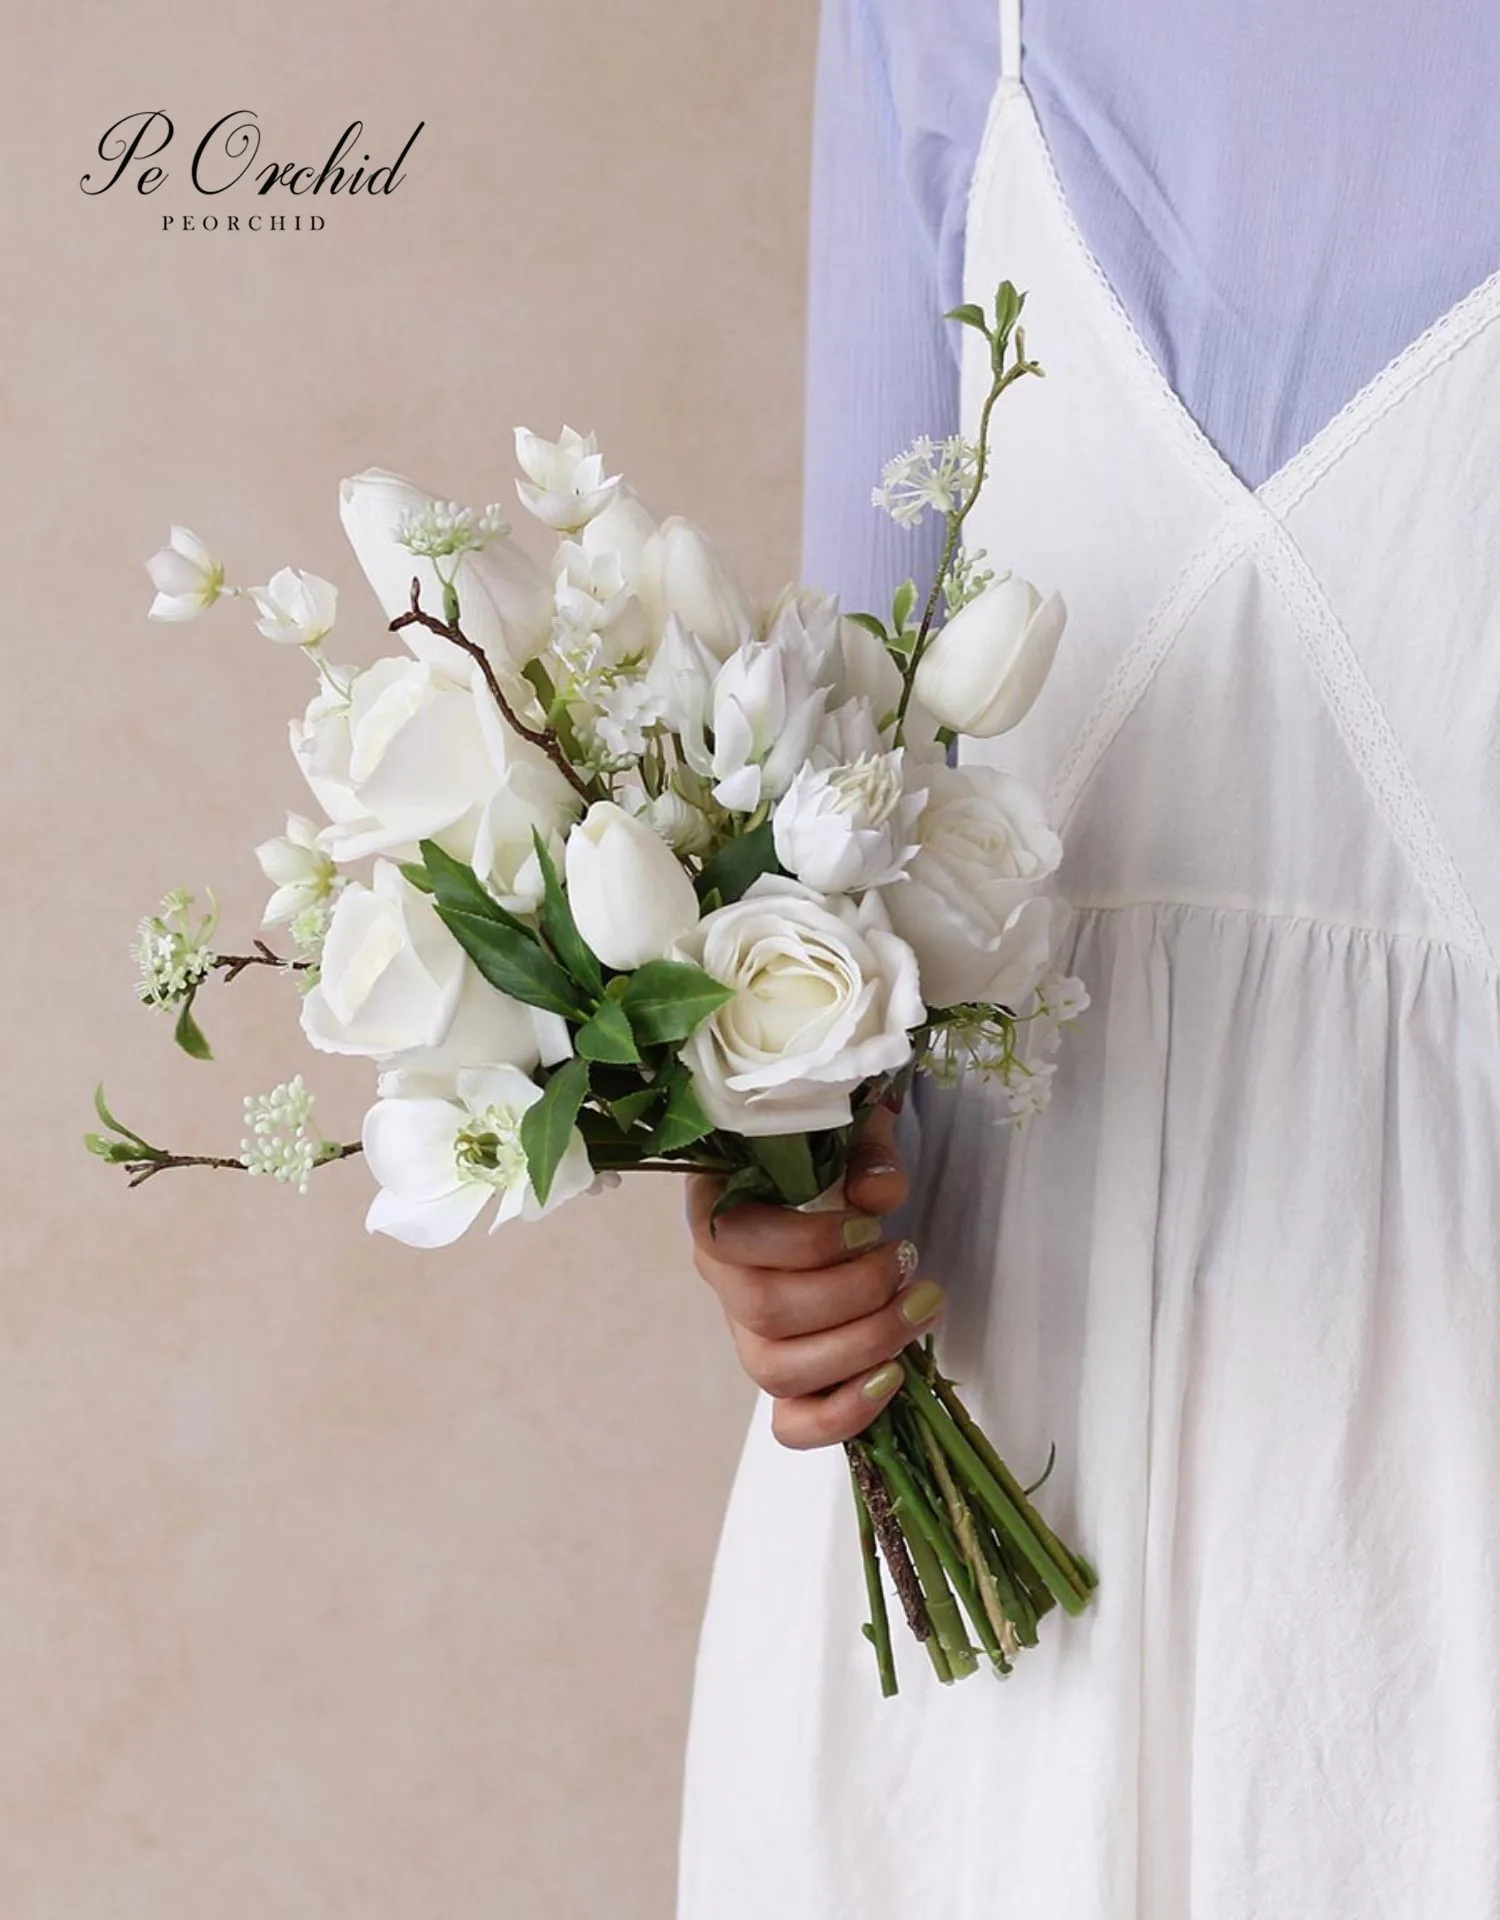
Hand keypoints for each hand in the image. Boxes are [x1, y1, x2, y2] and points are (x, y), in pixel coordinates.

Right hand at [686, 1108, 943, 1448]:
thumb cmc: (835, 1154)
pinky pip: (791, 1424)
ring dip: (860, 1345)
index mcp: (717, 1206)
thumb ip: (865, 1150)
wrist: (842, 1184)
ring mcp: (749, 1335)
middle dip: (852, 1294)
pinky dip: (842, 1415)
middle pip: (763, 1311)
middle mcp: (724, 1277)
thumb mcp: (851, 1128)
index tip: (871, 1227)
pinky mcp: (787, 1378)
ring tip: (920, 1308)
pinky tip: (892, 1379)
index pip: (730, 1238)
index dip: (804, 1242)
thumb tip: (879, 1192)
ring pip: (776, 1370)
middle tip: (910, 1263)